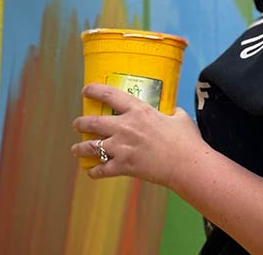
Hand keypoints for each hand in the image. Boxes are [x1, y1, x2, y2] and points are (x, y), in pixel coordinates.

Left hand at [71, 84, 206, 187]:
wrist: (186, 164)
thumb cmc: (186, 140)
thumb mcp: (180, 118)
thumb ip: (172, 112)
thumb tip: (172, 112)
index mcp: (138, 111)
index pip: (109, 95)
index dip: (94, 91)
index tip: (86, 90)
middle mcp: (125, 127)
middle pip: (93, 122)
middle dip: (80, 123)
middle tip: (77, 124)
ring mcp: (122, 148)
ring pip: (91, 147)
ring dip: (80, 148)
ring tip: (76, 149)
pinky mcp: (124, 167)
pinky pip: (101, 170)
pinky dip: (94, 171)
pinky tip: (90, 171)